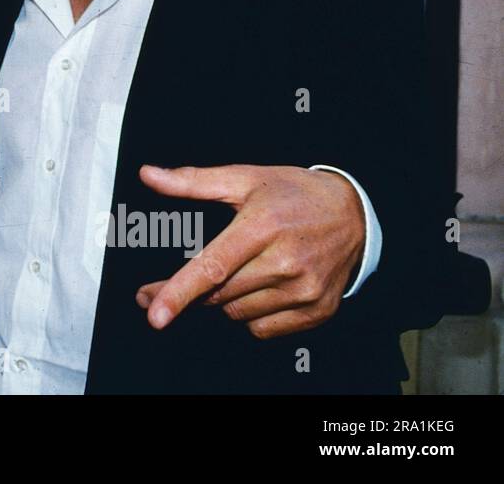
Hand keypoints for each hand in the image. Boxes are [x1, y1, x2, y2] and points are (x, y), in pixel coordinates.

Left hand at [134, 164, 363, 338]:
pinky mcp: (317, 311)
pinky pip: (262, 329)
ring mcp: (304, 291)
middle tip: (158, 289)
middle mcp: (286, 262)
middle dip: (186, 294)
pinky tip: (260, 287)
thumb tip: (148, 175)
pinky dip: (250, 314)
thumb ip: (192, 181)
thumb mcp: (244, 178)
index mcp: (262, 227)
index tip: (153, 312)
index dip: (178, 292)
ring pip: (236, 313)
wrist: (355, 214)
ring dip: (224, 298)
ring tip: (239, 269)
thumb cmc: (293, 193)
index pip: (212, 267)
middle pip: (218, 294)